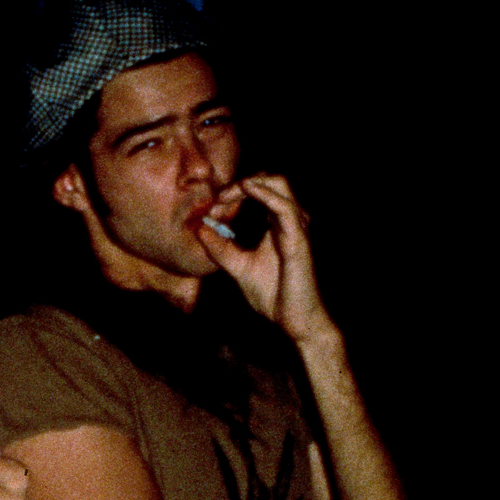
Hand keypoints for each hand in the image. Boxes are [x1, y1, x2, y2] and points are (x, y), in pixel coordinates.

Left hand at [198, 174, 336, 343]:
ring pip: (279, 185)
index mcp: (277, 224)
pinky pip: (284, 207)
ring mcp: (296, 227)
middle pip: (270, 180)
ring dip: (248, 185)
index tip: (212, 210)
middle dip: (240, 184)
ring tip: (225, 197)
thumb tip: (201, 229)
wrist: (293, 319)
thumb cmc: (273, 294)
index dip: (233, 193)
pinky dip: (264, 194)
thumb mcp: (237, 267)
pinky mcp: (298, 239)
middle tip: (218, 200)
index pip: (259, 192)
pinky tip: (246, 190)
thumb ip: (220, 248)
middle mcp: (289, 221)